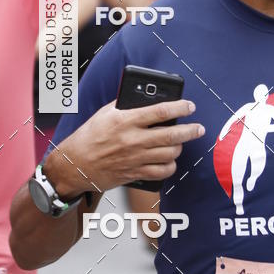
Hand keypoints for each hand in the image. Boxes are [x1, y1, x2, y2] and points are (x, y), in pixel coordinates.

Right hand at [43, 99, 204, 196]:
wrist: (75, 165)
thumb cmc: (89, 137)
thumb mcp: (105, 114)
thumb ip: (126, 106)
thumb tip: (147, 100)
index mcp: (126, 120)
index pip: (160, 111)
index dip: (180, 107)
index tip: (190, 106)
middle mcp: (133, 140)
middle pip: (171, 135)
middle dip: (190, 131)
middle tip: (199, 128)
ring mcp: (135, 158)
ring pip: (169, 154)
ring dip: (179, 148)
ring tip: (180, 142)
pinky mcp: (134, 173)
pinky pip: (161, 172)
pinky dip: (170, 166)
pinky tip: (169, 160)